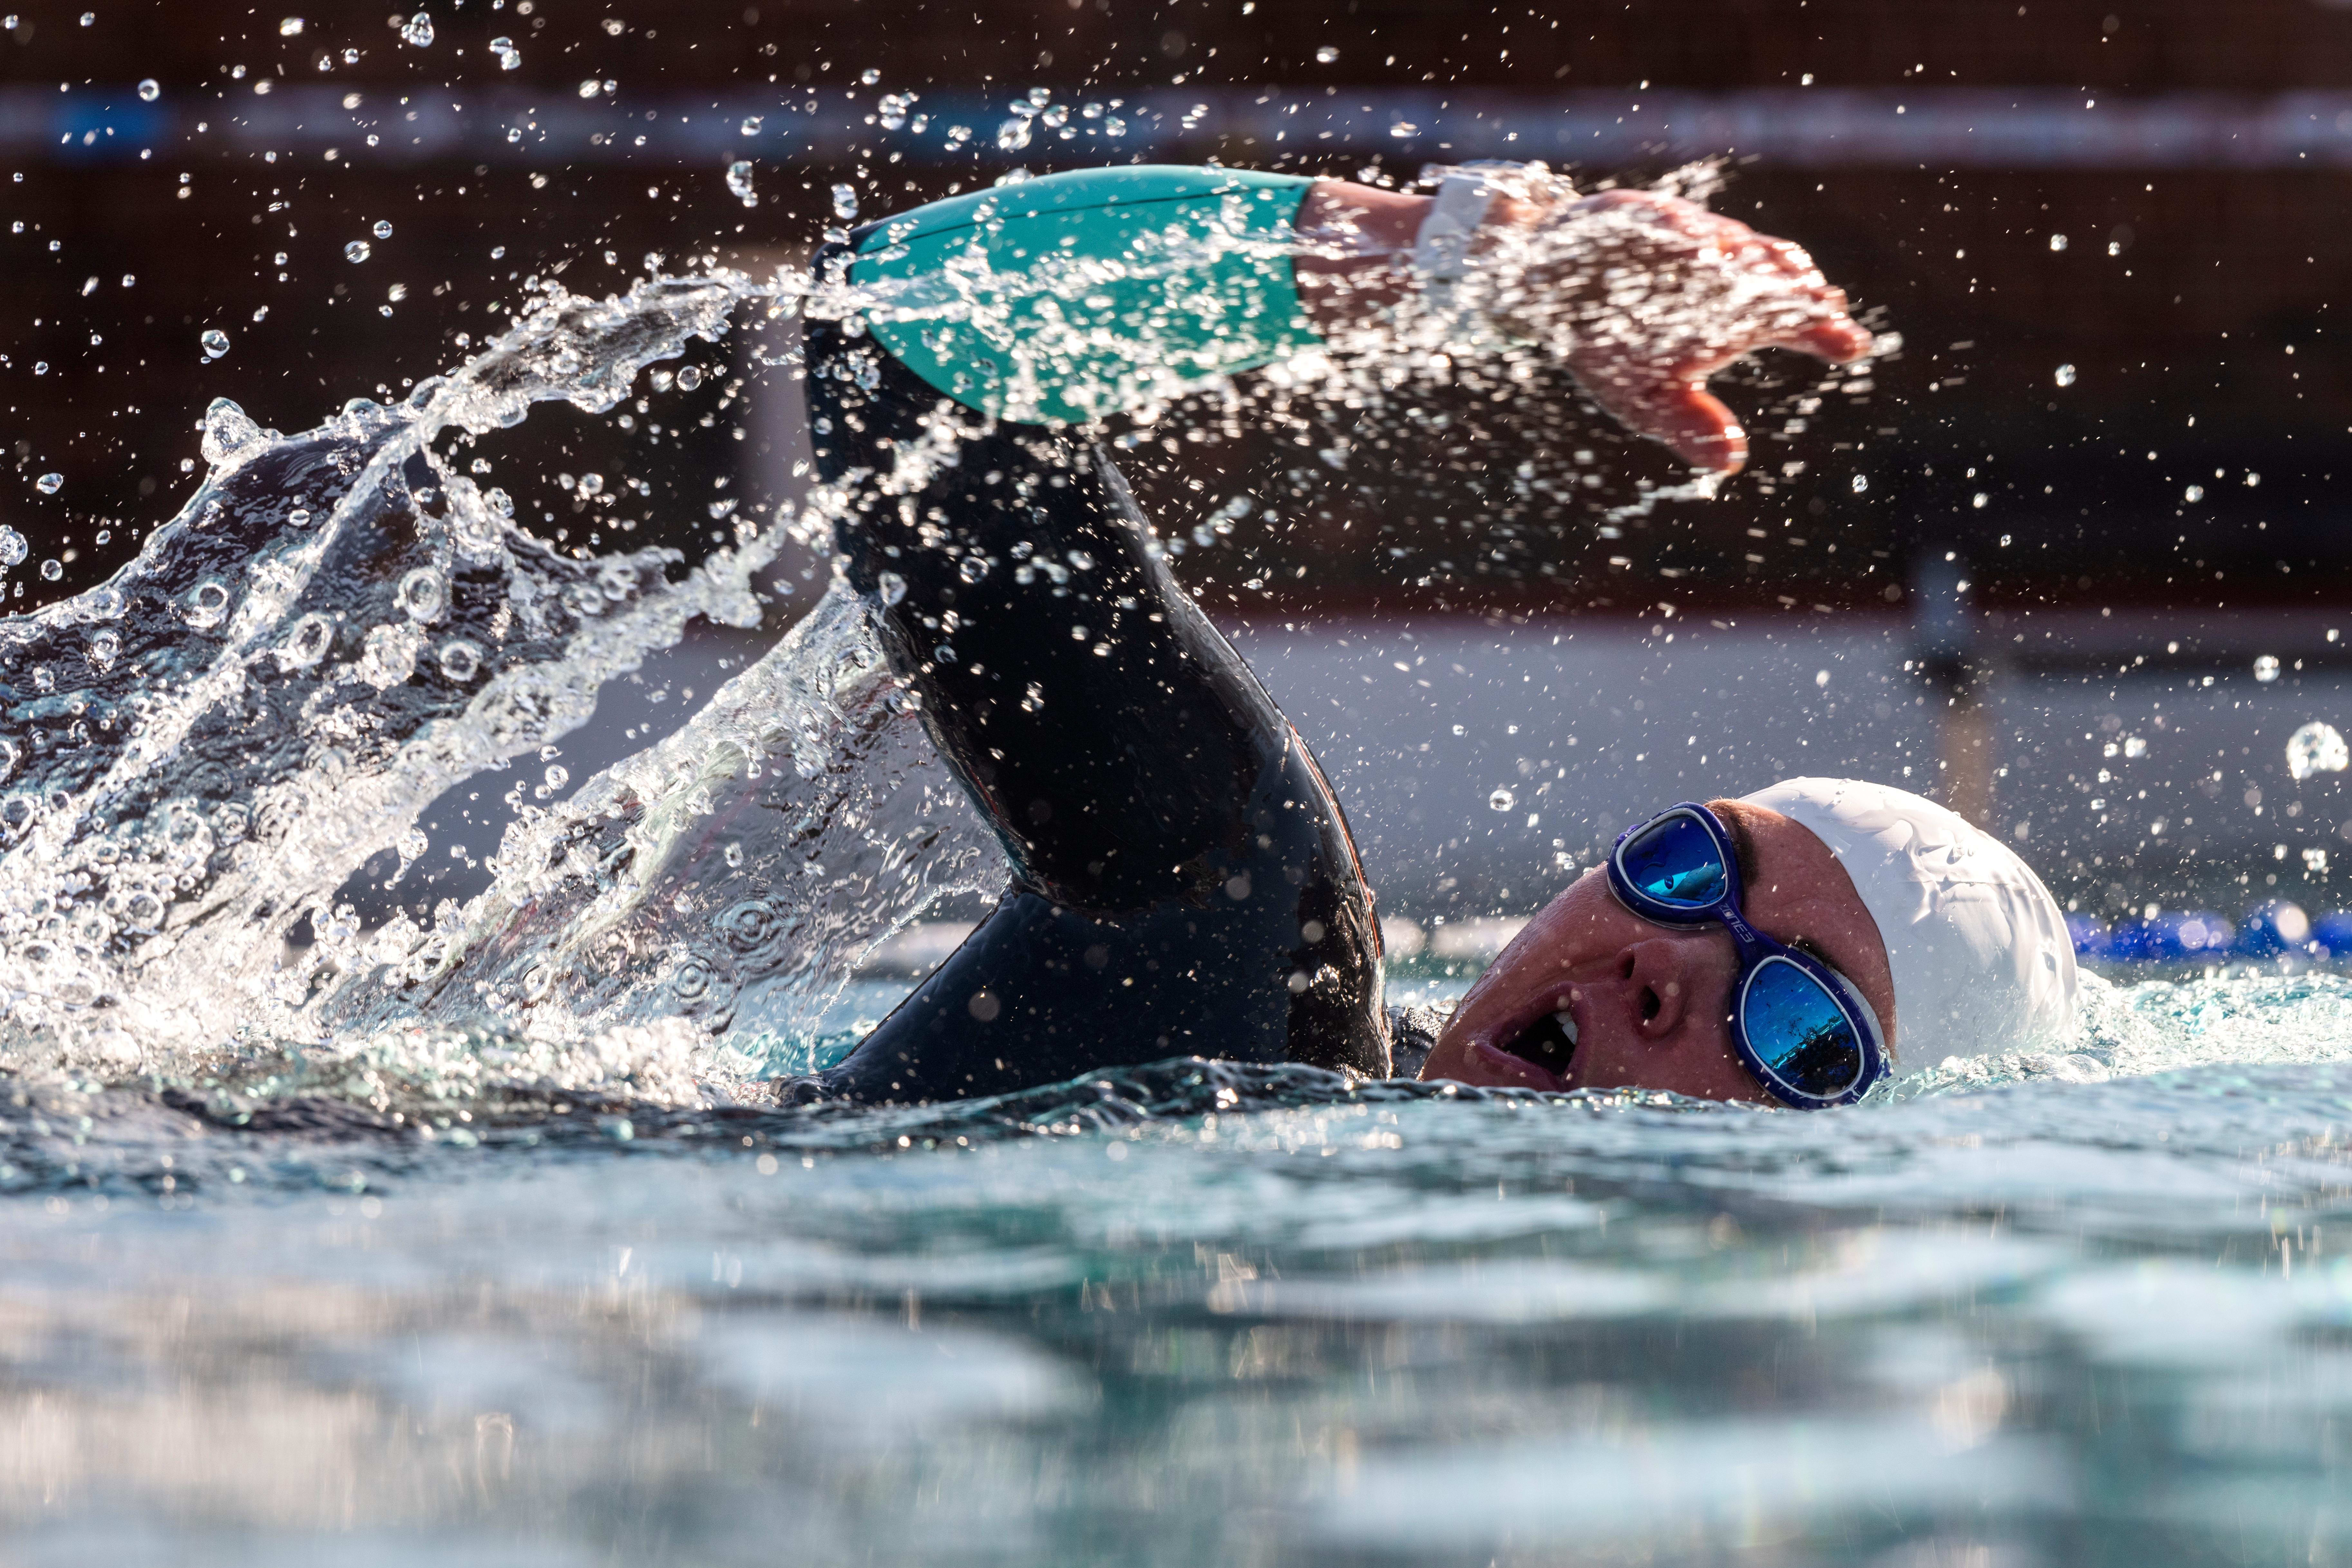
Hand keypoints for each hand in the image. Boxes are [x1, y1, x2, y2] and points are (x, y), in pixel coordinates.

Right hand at [1481, 189, 1874, 472]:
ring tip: (1762, 266)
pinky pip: (1658, 220)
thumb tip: (1731, 463)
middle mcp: (1720, 272)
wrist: (1550, 290)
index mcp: (1735, 317)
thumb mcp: (1649, 400)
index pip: (1792, 320)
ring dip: (1742, 250)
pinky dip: (1676, 227)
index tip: (1853, 345)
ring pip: (1724, 240)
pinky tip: (1692, 238)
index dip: (1821, 331)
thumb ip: (1690, 425)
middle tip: (1814, 298)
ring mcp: (1682, 240)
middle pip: (1767, 274)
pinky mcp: (1637, 216)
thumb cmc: (1613, 350)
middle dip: (1788, 284)